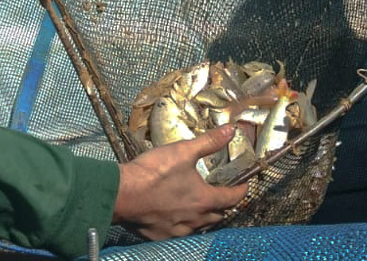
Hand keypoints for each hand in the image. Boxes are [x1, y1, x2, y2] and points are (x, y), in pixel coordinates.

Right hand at [113, 125, 248, 239]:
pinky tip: (178, 216)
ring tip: (202, 204)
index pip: (233, 198)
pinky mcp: (161, 236)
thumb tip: (230, 130)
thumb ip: (209, 142)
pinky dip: (185, 225)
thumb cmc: (153, 173)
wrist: (121, 194)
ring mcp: (178, 231)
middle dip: (224, 205)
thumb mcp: (183, 151)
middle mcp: (195, 220)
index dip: (241, 190)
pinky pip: (181, 233)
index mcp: (204, 200)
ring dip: (205, 217)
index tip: (244, 184)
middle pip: (219, 216)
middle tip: (223, 193)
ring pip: (201, 227)